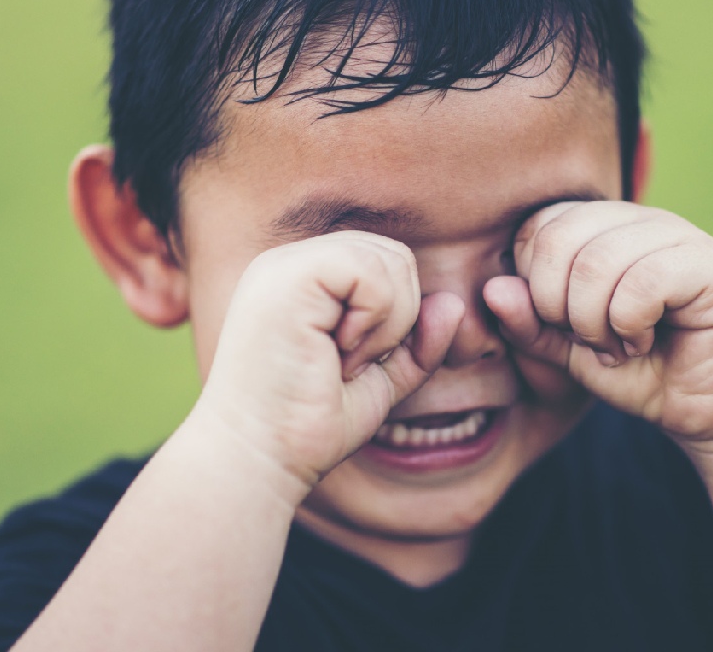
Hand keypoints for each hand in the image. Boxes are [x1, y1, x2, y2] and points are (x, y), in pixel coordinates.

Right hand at [196, 231, 464, 489]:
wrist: (260, 458)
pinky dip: (374, 321)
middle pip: (394, 255)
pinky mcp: (289, 276)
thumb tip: (452, 303)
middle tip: (351, 365)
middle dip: (398, 317)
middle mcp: (290, 262)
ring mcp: (286, 265)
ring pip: (388, 260)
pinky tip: (336, 353)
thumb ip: (418, 343)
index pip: (385, 264)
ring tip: (341, 362)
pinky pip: (371, 272)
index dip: (397, 316)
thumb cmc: (309, 425)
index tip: (356, 366)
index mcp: (304, 279)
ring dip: (386, 324)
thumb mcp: (380, 380)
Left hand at [484, 201, 712, 448]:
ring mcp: (678, 236)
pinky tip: (644, 342)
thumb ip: (530, 325)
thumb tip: (493, 289)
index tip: (562, 327)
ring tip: (618, 345)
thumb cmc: (641, 374)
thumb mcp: (569, 354)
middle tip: (588, 341)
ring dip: (594, 322)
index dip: (534, 286)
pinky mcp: (710, 267)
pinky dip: (628, 325)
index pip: (539, 227)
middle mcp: (640, 220)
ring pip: (597, 261)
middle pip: (559, 238)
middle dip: (557, 307)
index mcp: (604, 227)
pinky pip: (642, 281)